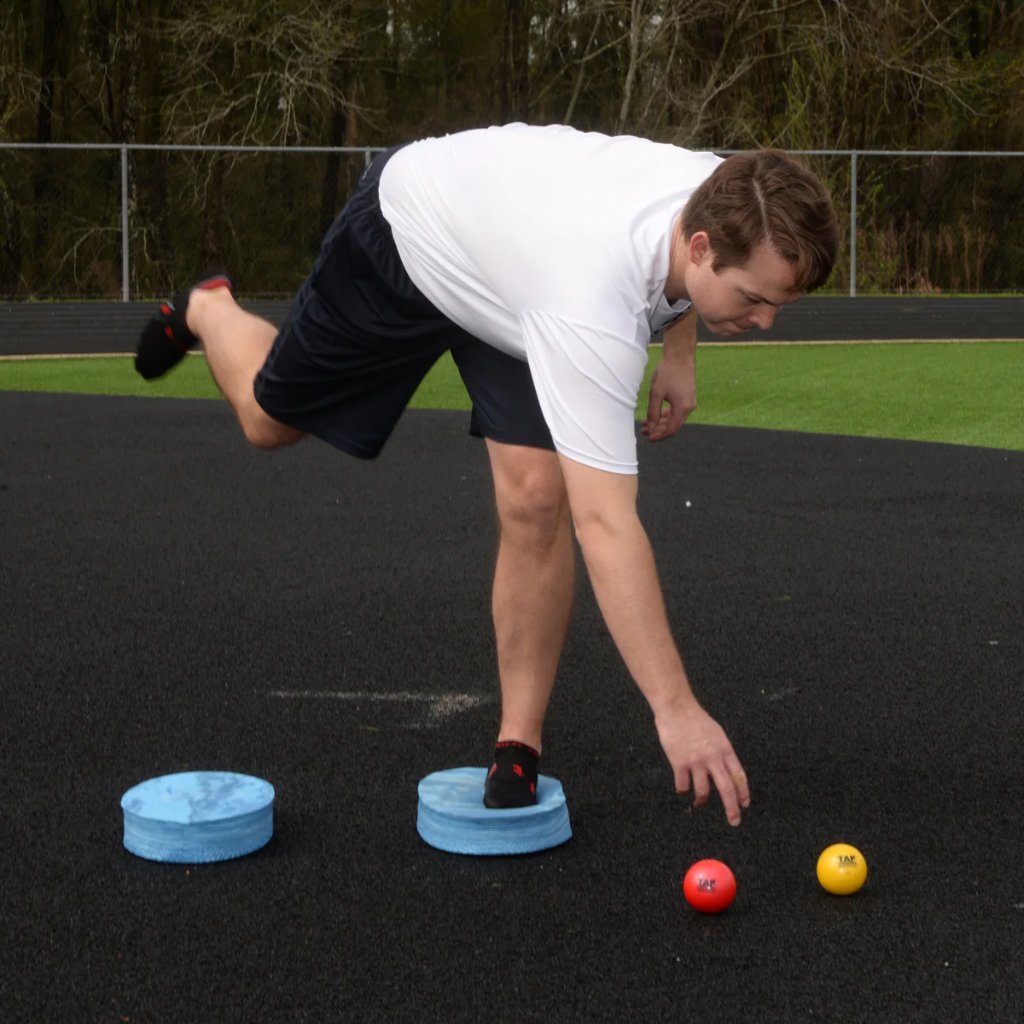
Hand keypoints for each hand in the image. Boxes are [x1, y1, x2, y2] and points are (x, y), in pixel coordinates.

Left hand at [641, 352, 695, 440]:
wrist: (679, 356)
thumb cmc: (667, 372)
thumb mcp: (656, 394)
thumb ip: (653, 412)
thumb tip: (651, 427)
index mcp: (683, 408)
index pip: (671, 429)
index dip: (659, 436)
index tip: (648, 438)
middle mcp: (689, 407)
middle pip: (673, 425)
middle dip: (658, 429)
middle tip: (643, 430)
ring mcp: (689, 402)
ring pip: (674, 418)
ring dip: (660, 422)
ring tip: (646, 423)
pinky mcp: (687, 397)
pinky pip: (676, 411)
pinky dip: (666, 414)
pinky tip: (655, 414)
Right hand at [654, 701, 749, 825]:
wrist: (677, 709)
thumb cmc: (695, 719)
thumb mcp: (717, 733)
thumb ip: (722, 752)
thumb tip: (726, 769)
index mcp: (725, 749)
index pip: (739, 776)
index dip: (743, 793)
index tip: (745, 804)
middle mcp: (713, 757)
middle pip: (726, 789)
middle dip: (732, 808)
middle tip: (734, 821)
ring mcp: (696, 761)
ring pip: (703, 791)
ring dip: (702, 801)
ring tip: (700, 803)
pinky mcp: (679, 763)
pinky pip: (683, 785)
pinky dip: (683, 791)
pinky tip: (683, 791)